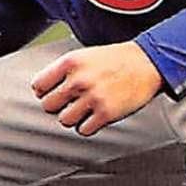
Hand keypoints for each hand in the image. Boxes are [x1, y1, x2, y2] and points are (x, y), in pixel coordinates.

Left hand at [31, 41, 162, 135]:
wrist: (147, 63)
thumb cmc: (116, 59)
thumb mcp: (85, 55)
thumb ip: (64, 70)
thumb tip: (43, 90)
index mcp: (71, 62)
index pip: (38, 86)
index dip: (44, 91)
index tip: (52, 92)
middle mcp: (79, 80)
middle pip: (48, 105)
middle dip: (58, 106)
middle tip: (69, 102)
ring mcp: (93, 97)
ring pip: (64, 120)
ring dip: (72, 117)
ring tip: (83, 110)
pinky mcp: (106, 113)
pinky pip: (83, 130)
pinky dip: (87, 126)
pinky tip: (94, 116)